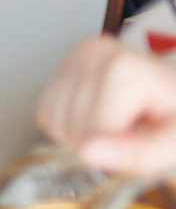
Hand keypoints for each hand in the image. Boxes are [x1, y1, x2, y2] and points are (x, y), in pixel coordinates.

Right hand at [37, 36, 175, 175]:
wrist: (171, 92)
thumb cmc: (174, 115)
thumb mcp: (173, 143)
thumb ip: (138, 154)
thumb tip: (87, 152)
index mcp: (122, 67)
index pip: (92, 135)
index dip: (117, 148)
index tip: (143, 131)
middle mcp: (92, 54)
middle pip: (72, 129)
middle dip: (99, 141)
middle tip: (131, 125)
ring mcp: (72, 58)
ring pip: (54, 124)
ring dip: (81, 135)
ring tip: (116, 118)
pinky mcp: (57, 70)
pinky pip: (46, 116)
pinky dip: (67, 126)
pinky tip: (95, 115)